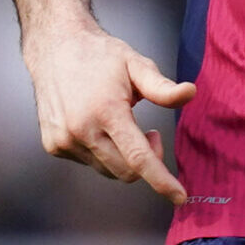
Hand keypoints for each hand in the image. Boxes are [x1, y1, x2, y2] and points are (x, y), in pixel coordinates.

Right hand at [21, 17, 195, 201]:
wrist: (54, 48)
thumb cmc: (101, 55)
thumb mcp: (136, 64)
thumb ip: (162, 88)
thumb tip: (191, 93)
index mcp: (106, 111)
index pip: (138, 158)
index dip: (161, 180)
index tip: (180, 197)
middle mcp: (81, 130)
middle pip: (126, 171)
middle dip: (147, 160)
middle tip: (151, 132)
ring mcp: (64, 141)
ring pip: (107, 170)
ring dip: (122, 156)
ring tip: (121, 124)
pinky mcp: (54, 146)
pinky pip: (89, 162)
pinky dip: (101, 151)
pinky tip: (97, 124)